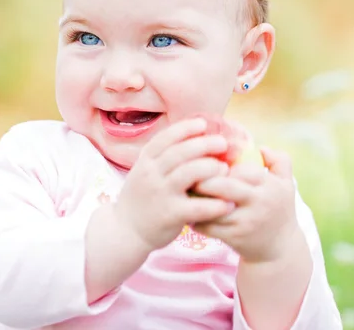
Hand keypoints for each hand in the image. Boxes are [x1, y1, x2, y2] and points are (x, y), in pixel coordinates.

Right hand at [112, 117, 234, 252]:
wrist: (125, 230)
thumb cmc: (141, 198)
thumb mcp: (143, 172)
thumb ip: (162, 158)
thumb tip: (190, 139)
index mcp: (145, 161)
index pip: (165, 137)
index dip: (185, 128)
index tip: (203, 124)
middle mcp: (151, 174)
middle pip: (181, 152)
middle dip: (205, 144)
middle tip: (222, 142)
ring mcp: (160, 193)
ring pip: (189, 173)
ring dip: (211, 168)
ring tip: (225, 169)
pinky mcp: (170, 214)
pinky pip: (197, 206)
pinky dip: (215, 204)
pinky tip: (227, 203)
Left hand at [192, 147, 300, 262]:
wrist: (280, 248)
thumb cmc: (278, 208)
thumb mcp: (286, 184)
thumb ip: (279, 160)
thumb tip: (260, 147)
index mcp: (269, 186)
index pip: (242, 169)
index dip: (221, 164)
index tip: (204, 159)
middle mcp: (258, 203)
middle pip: (224, 186)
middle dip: (203, 179)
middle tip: (186, 173)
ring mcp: (245, 222)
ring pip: (212, 207)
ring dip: (194, 198)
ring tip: (181, 189)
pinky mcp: (233, 238)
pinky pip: (207, 225)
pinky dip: (194, 217)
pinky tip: (187, 209)